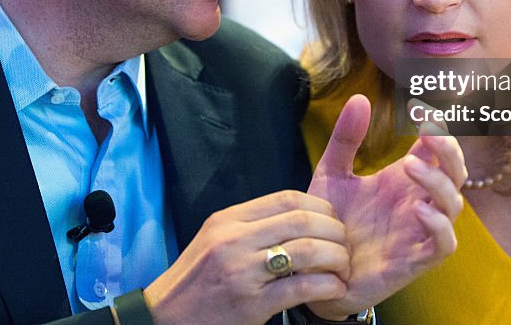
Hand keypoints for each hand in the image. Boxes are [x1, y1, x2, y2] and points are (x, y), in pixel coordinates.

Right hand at [143, 191, 350, 324]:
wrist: (166, 317)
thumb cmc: (197, 280)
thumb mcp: (215, 239)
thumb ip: (250, 225)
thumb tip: (297, 215)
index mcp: (228, 220)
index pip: (286, 198)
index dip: (319, 206)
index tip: (332, 219)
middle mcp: (234, 240)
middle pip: (301, 220)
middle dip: (334, 230)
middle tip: (345, 243)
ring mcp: (242, 272)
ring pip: (306, 251)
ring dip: (336, 257)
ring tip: (343, 266)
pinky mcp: (251, 304)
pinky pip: (301, 287)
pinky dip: (327, 286)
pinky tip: (335, 287)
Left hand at [305, 94, 465, 319]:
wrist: (316, 268)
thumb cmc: (331, 221)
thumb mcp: (332, 173)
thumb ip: (345, 138)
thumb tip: (360, 97)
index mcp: (403, 178)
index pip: (436, 148)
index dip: (437, 126)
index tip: (419, 108)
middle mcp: (418, 200)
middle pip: (455, 172)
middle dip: (450, 150)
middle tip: (430, 131)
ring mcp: (420, 230)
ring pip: (453, 204)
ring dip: (439, 183)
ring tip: (410, 166)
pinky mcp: (415, 260)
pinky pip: (444, 244)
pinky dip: (439, 227)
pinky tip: (419, 210)